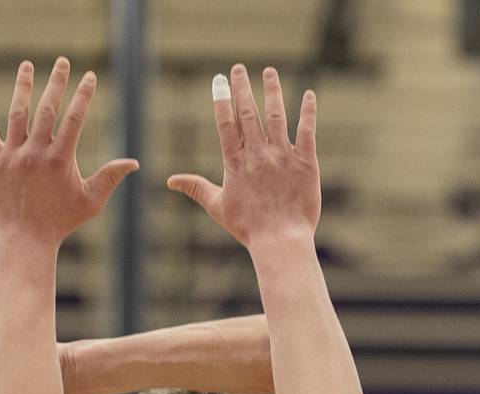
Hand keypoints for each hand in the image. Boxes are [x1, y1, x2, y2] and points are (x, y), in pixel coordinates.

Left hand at [0, 58, 138, 246]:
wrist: (25, 240)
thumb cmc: (60, 222)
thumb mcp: (90, 202)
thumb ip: (110, 178)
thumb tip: (133, 163)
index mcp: (60, 159)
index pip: (74, 118)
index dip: (83, 95)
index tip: (89, 76)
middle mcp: (36, 153)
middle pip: (47, 108)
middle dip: (56, 82)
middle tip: (62, 61)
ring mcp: (13, 155)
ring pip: (17, 113)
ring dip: (23, 86)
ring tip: (27, 65)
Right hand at [167, 65, 319, 250]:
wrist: (280, 240)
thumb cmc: (248, 227)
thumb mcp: (218, 206)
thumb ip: (196, 188)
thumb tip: (170, 181)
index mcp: (236, 164)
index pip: (226, 124)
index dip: (222, 99)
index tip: (219, 79)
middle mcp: (258, 155)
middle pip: (249, 114)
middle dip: (243, 88)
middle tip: (239, 68)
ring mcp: (283, 156)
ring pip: (277, 116)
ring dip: (272, 91)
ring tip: (269, 72)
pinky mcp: (305, 162)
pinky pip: (306, 131)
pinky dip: (308, 111)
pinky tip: (309, 94)